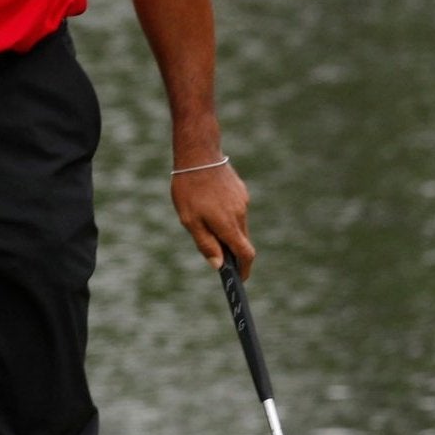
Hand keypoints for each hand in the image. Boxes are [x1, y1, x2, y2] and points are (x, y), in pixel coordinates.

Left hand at [172, 160, 252, 278]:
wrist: (199, 154)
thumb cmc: (188, 189)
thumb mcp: (190, 220)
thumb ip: (205, 243)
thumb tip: (218, 265)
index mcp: (228, 225)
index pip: (245, 254)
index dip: (245, 270)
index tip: (240, 279)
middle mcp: (239, 214)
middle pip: (241, 240)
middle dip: (231, 249)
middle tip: (213, 249)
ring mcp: (242, 202)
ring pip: (238, 224)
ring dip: (227, 229)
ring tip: (203, 217)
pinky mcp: (241, 191)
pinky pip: (236, 210)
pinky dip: (227, 214)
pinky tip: (210, 203)